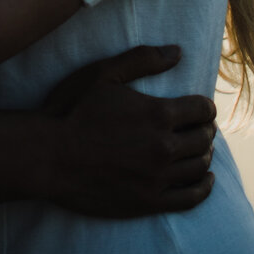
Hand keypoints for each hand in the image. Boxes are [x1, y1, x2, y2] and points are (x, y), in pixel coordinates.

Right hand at [37, 45, 216, 216]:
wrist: (48, 156)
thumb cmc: (72, 110)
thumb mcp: (103, 73)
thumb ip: (142, 59)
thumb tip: (177, 52)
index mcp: (158, 114)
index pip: (202, 109)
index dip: (204, 106)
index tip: (200, 108)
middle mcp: (164, 147)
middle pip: (204, 138)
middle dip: (205, 130)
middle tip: (199, 128)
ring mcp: (157, 178)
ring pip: (199, 166)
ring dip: (204, 155)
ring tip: (199, 150)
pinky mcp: (148, 202)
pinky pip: (190, 198)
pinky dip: (203, 188)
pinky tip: (205, 180)